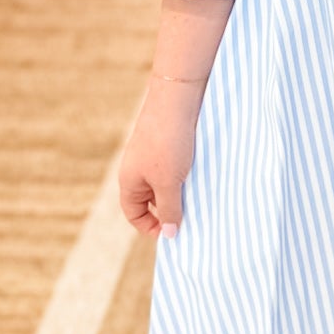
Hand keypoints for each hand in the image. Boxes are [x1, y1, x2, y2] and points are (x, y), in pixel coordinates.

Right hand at [118, 77, 203, 237]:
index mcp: (130, 181)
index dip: (151, 226)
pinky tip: (203, 177)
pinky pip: (176, 168)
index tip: (174, 231)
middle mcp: (138, 169)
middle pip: (150, 200)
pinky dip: (188, 175)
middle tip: (192, 216)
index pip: (134, 214)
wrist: (177, 99)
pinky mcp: (169, 144)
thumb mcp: (169, 182)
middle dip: (170, 210)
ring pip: (166, 184)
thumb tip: (170, 234)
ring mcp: (153, 155)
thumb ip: (169, 208)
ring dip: (181, 192)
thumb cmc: (168, 142)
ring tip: (200, 196)